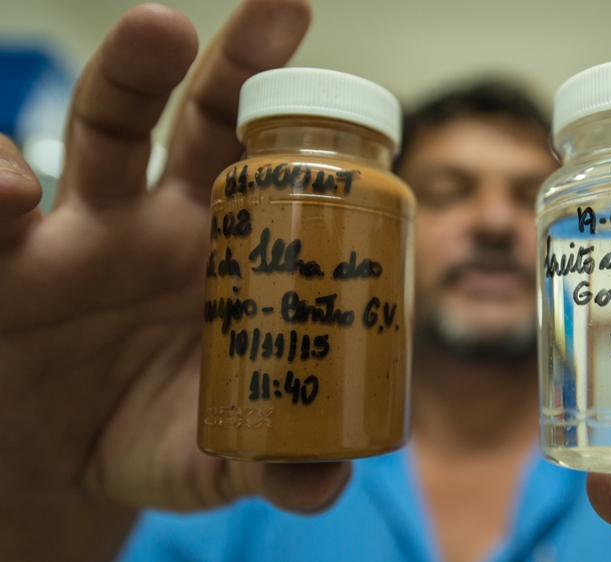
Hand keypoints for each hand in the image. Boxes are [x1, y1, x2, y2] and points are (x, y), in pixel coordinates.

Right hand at [0, 2, 348, 559]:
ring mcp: (82, 229)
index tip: (352, 90)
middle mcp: (161, 219)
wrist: (56, 468)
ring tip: (158, 27)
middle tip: (284, 7)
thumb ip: (274, 468)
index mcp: (230, 252)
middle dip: (239, 60)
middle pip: (202, 116)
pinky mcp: (5, 260)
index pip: (272, 166)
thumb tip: (326, 482)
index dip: (307, 124)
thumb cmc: (151, 439)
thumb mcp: (216, 460)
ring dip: (128, 73)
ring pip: (104, 127)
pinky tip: (9, 190)